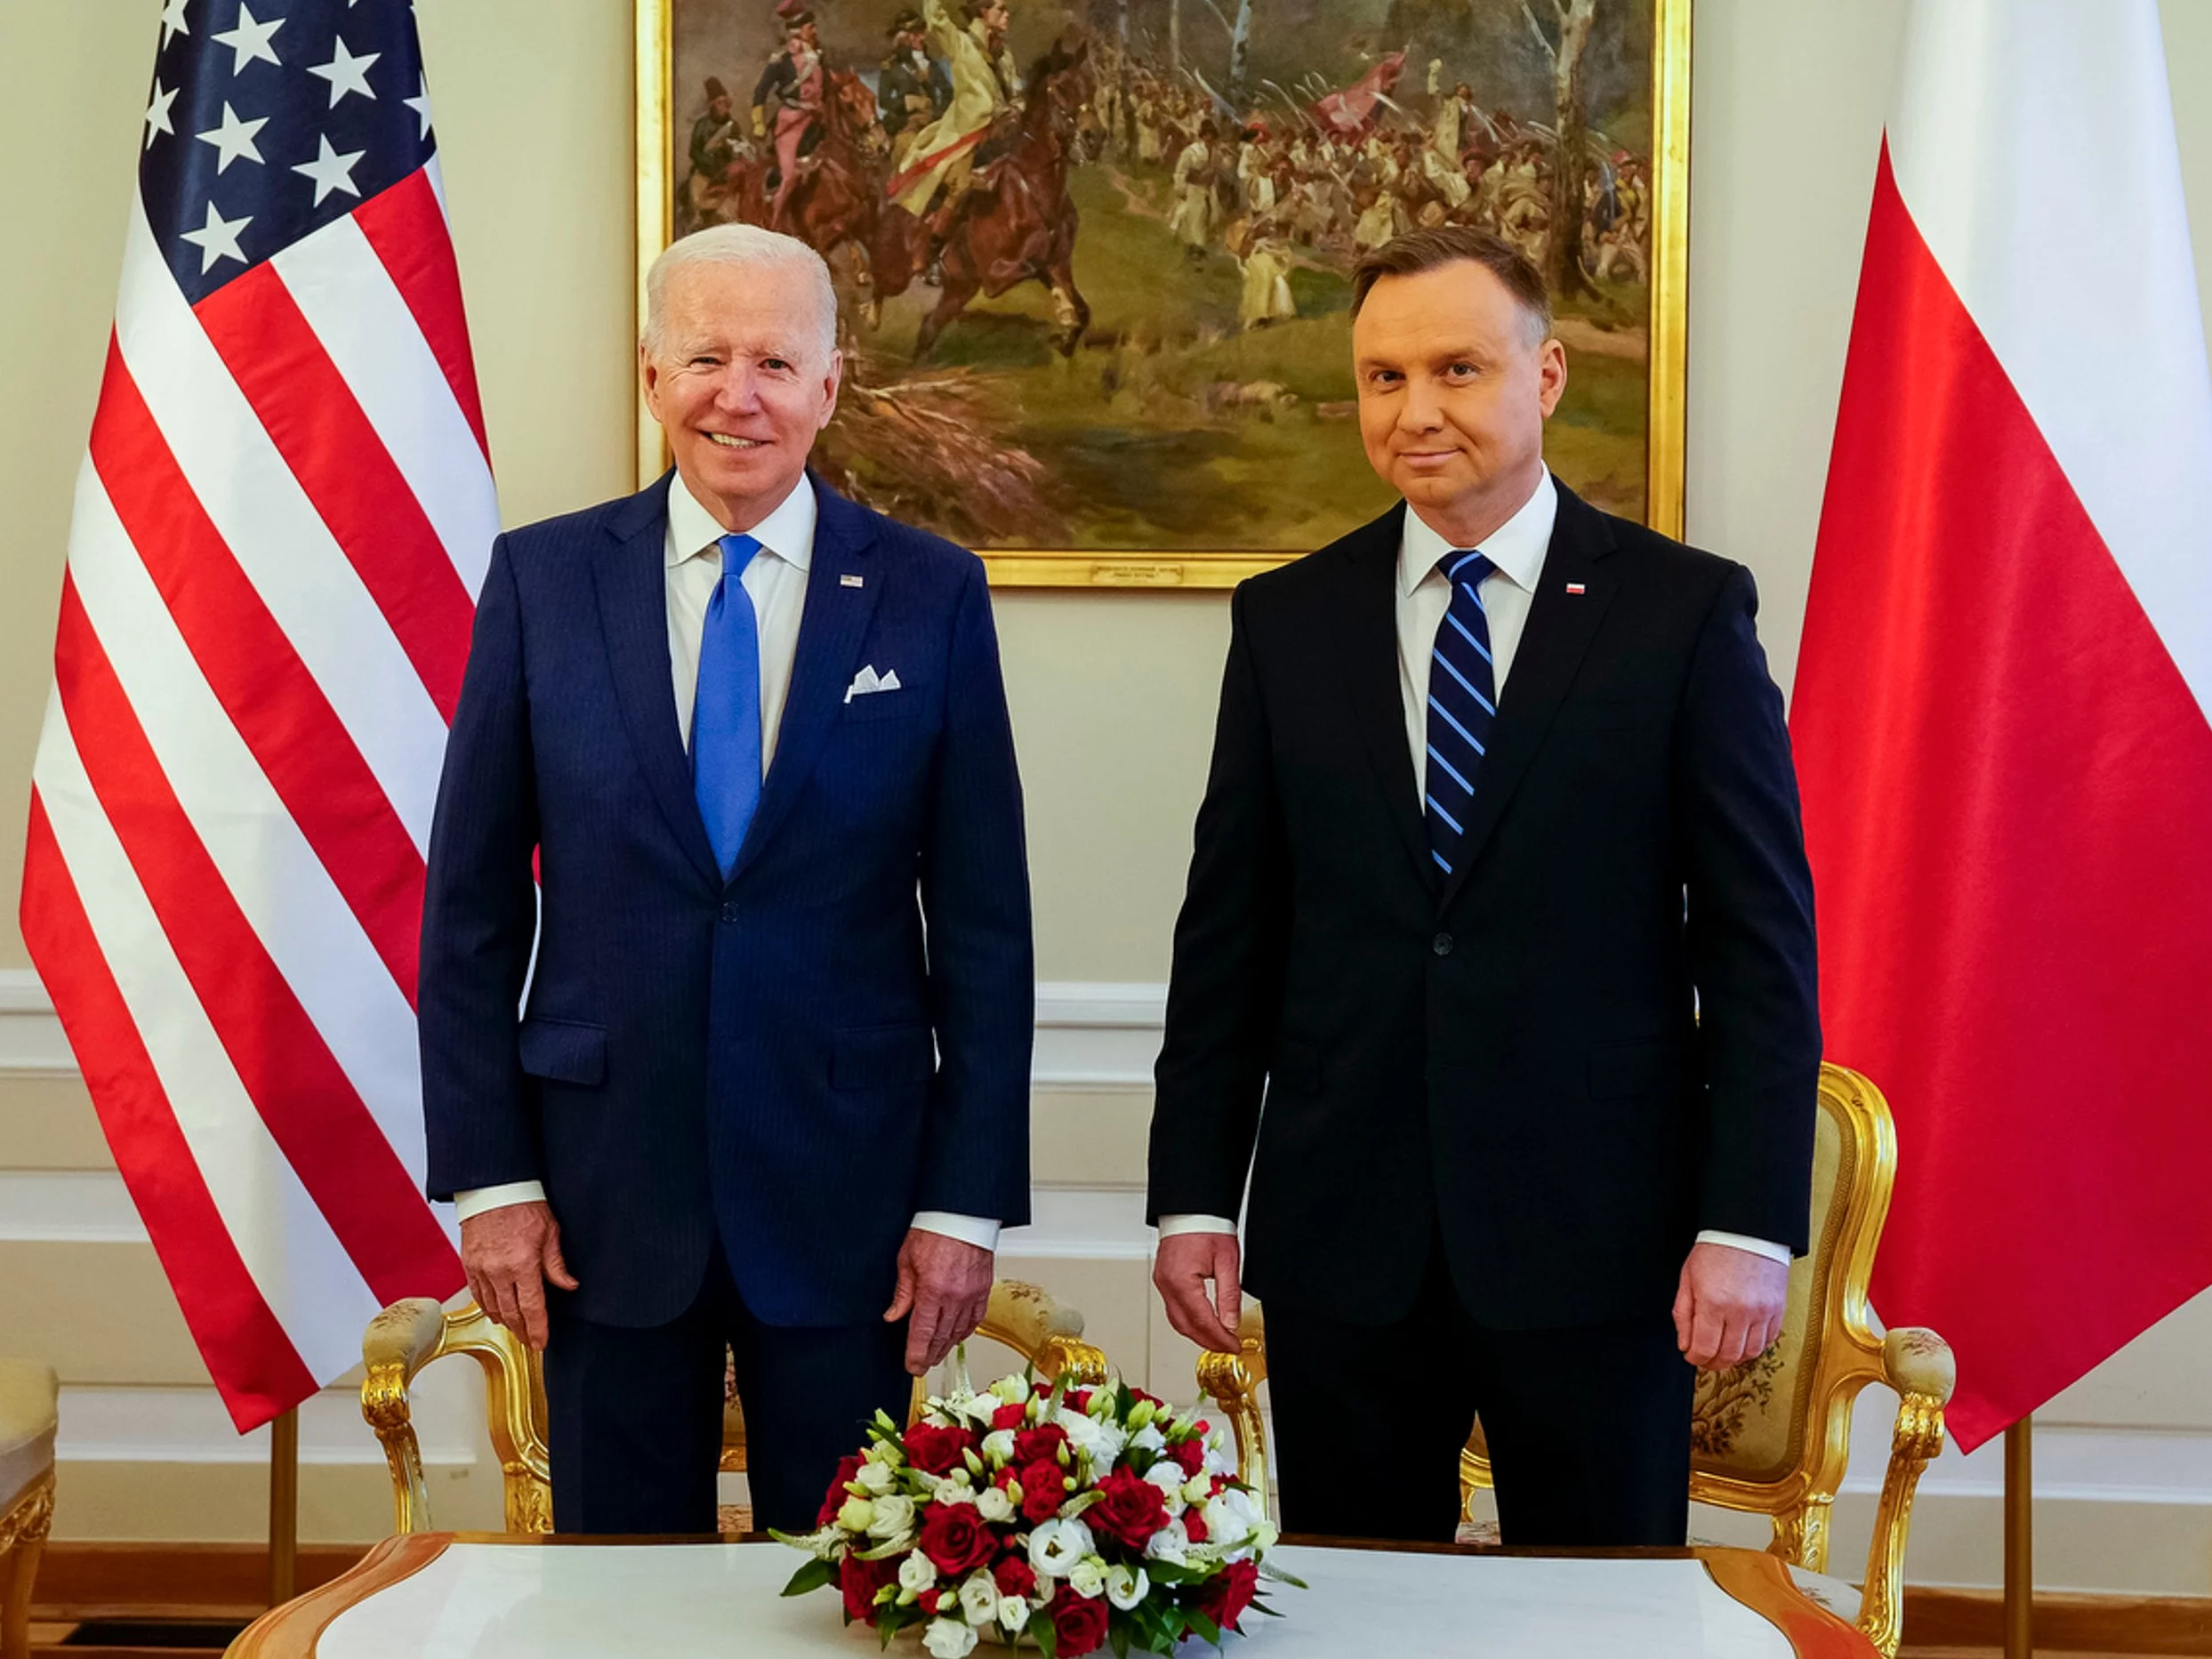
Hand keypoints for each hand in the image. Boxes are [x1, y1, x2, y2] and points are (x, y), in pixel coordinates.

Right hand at [460, 1201, 578, 1352]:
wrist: (493, 1188)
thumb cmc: (523, 1204)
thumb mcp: (550, 1232)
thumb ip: (557, 1264)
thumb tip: (569, 1285)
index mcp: (523, 1264)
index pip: (532, 1308)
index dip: (538, 1329)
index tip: (541, 1342)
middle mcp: (499, 1270)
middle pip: (511, 1313)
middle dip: (522, 1331)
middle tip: (531, 1341)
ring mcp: (481, 1269)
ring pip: (492, 1307)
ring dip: (505, 1322)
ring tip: (516, 1330)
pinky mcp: (468, 1264)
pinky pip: (477, 1295)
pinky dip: (487, 1307)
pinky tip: (496, 1313)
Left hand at [884, 1229, 993, 1376]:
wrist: (963, 1214)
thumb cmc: (935, 1229)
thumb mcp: (907, 1259)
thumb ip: (902, 1292)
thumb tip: (893, 1316)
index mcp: (932, 1290)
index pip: (922, 1333)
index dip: (916, 1354)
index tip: (912, 1366)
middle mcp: (955, 1296)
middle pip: (941, 1337)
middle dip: (930, 1355)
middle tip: (921, 1366)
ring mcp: (972, 1294)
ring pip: (958, 1332)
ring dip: (946, 1347)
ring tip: (936, 1355)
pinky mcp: (984, 1289)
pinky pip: (975, 1319)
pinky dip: (965, 1331)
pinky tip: (957, 1336)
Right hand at [1153, 1231, 1241, 1353]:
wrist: (1191, 1208)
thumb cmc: (1206, 1226)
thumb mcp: (1227, 1261)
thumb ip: (1229, 1295)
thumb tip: (1231, 1322)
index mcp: (1181, 1281)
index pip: (1202, 1321)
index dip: (1219, 1338)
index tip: (1233, 1345)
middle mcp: (1167, 1284)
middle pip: (1186, 1326)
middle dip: (1208, 1341)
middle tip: (1227, 1347)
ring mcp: (1162, 1282)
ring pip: (1177, 1320)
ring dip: (1197, 1334)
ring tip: (1217, 1339)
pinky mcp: (1163, 1279)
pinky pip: (1173, 1308)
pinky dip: (1188, 1321)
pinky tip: (1201, 1323)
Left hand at [1673, 1241, 1788, 1369]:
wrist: (1747, 1231)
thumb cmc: (1715, 1251)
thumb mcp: (1688, 1278)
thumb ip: (1683, 1314)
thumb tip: (1685, 1344)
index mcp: (1713, 1303)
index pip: (1704, 1348)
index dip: (1695, 1358)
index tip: (1691, 1356)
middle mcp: (1740, 1312)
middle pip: (1728, 1356)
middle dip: (1713, 1362)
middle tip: (1706, 1358)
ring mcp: (1762, 1312)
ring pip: (1750, 1353)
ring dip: (1735, 1358)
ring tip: (1724, 1351)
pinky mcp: (1777, 1310)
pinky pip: (1768, 1340)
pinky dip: (1755, 1346)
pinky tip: (1743, 1340)